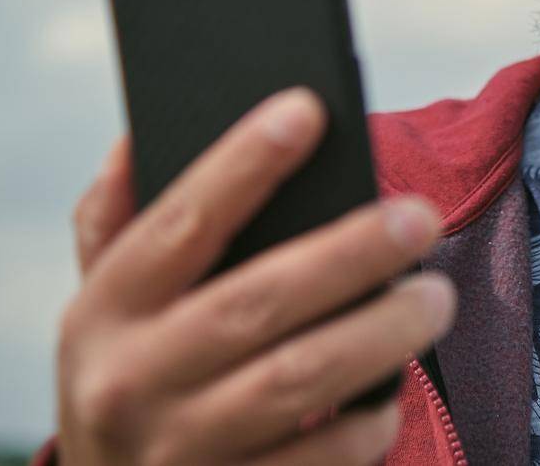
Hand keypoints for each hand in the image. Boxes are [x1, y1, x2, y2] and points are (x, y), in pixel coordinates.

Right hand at [55, 87, 454, 464]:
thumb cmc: (126, 379)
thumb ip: (113, 224)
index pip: (180, 223)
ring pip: (297, 381)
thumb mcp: (102, 307)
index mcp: (104, 311)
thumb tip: (136, 137)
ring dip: (379, 335)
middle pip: (256, 302)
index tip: (308, 109)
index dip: (242, 164)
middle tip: (420, 217)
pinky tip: (397, 393)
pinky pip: (315, 460)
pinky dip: (365, 423)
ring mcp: (178, 450)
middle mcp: (130, 381)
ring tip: (437, 298)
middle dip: (348, 254)